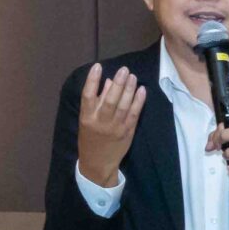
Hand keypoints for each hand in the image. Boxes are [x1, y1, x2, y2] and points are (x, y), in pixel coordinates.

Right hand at [76, 62, 143, 186]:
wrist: (97, 163)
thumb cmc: (90, 138)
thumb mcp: (87, 120)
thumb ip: (96, 101)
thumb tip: (108, 82)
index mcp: (86, 117)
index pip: (88, 95)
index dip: (92, 80)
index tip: (97, 66)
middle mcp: (100, 122)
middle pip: (109, 100)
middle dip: (118, 83)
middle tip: (124, 70)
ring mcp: (115, 127)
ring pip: (123, 106)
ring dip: (129, 90)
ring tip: (133, 76)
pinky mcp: (127, 132)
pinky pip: (134, 114)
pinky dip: (139, 102)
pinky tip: (142, 90)